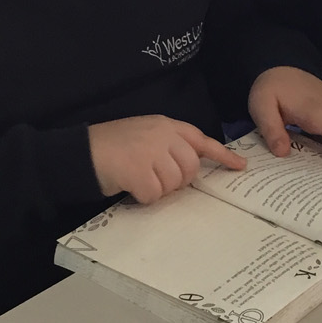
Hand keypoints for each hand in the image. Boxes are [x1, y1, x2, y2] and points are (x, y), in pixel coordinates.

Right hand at [88, 115, 246, 201]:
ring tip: (138, 178)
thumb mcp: (144, 135)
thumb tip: (189, 168)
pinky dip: (143, 197)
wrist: (81, 152)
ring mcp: (151, 152)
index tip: (240, 166)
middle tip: (155, 179)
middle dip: (177, 181)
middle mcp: (162, 135)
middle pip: (190, 169)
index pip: (200, 139)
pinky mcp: (139, 171)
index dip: (222, 155)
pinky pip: (155, 195)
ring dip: (158, 189)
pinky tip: (130, 186)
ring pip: (174, 184)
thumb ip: (168, 145)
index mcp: (165, 125)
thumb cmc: (112, 146)